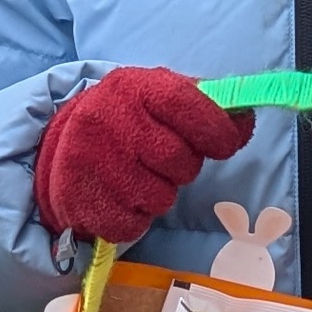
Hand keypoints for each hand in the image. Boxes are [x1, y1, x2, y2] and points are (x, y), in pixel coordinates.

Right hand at [33, 67, 255, 245]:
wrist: (65, 144)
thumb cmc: (128, 119)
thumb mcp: (159, 97)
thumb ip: (203, 105)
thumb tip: (245, 121)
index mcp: (131, 87)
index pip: (184, 103)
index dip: (215, 127)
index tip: (228, 143)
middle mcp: (107, 119)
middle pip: (178, 159)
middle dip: (185, 167)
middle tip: (170, 162)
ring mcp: (90, 161)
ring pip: (160, 197)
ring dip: (161, 193)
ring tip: (143, 177)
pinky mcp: (80, 199)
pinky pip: (133, 224)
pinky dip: (138, 218)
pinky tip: (125, 197)